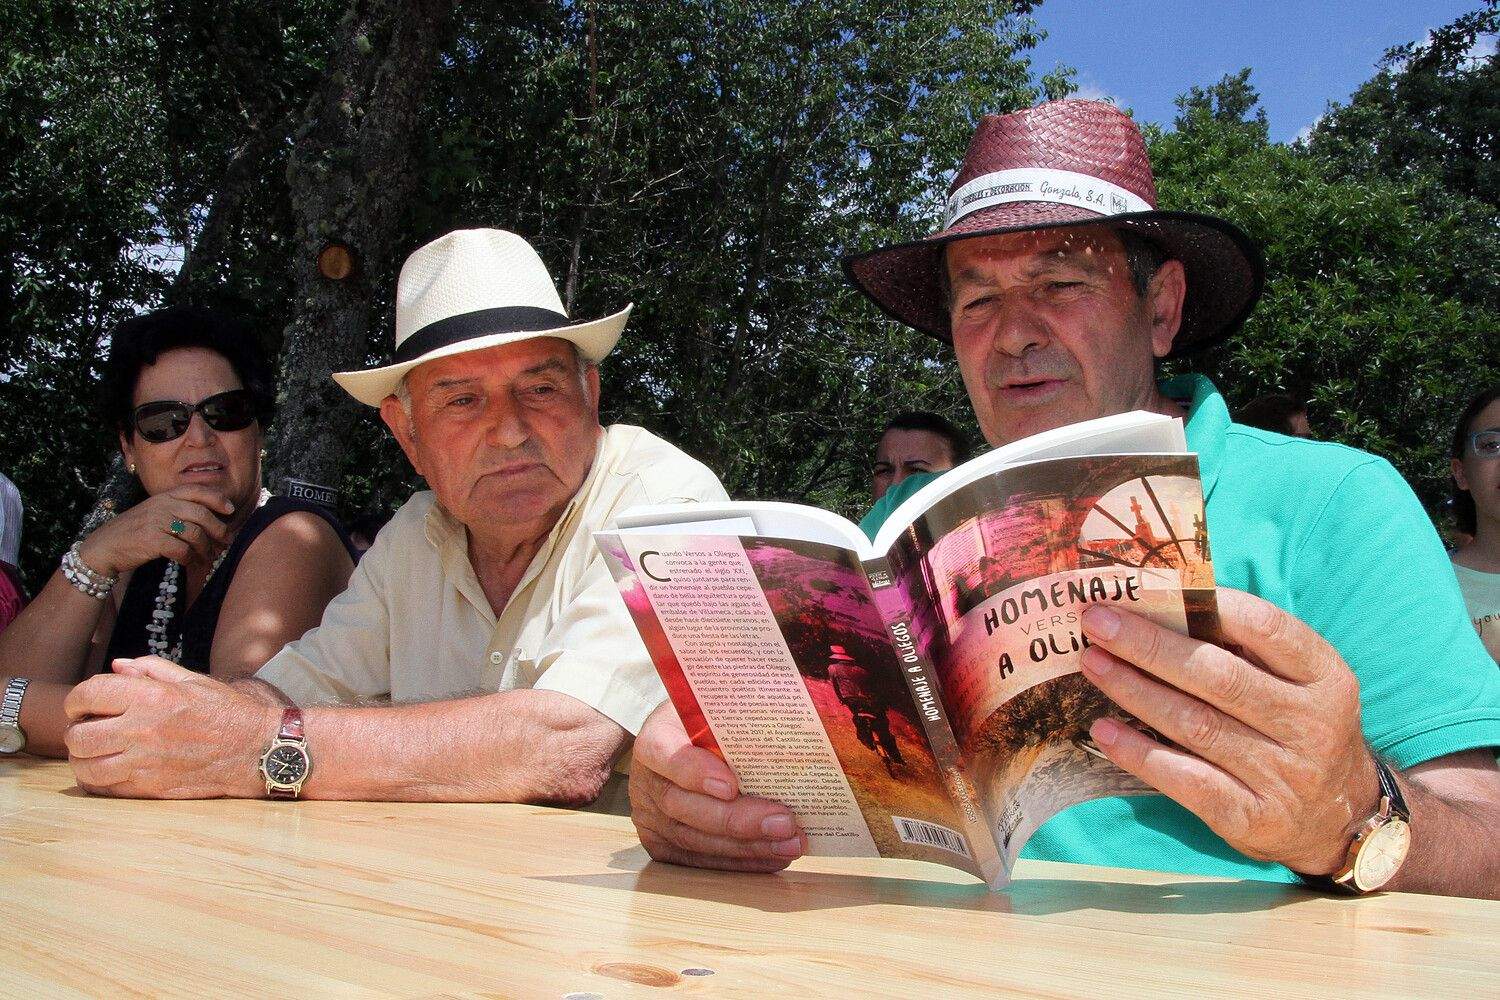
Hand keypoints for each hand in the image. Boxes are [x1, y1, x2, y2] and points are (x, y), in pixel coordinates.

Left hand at [63, 656, 277, 798]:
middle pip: (79, 735)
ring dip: (83, 758)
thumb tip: (117, 667)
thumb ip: (151, 670)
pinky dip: (97, 779)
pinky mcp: (150, 788)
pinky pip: (104, 787)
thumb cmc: (227, 712)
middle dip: (78, 730)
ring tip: (96, 751)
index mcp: (151, 697)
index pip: (88, 695)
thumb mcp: (192, 681)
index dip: (77, 700)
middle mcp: (142, 730)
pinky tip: (107, 770)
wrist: (256, 750)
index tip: (82, 705)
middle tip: (89, 728)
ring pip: (86, 766)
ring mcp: (144, 763)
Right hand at [76, 485, 236, 575]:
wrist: (103, 547)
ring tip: (207, 557)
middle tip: (226, 542)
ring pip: (195, 533)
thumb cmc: (134, 532)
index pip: (196, 491)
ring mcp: (156, 521)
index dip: (217, 499)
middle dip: (219, 529)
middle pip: (202, 514)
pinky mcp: (152, 540)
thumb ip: (177, 511)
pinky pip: (182, 549)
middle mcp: (162, 505)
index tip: (231, 510)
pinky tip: (189, 562)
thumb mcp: (154, 512)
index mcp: (164, 496)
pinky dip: (190, 558)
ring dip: (206, 548)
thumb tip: (211, 522)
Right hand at [629, 702, 806, 871]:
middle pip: (684, 806)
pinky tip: (774, 857)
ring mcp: (650, 818)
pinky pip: (700, 860)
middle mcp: (646, 782)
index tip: (731, 785)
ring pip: (695, 840)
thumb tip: (799, 713)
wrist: (683, 743)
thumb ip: (741, 713)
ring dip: (747, 846)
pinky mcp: (662, 845)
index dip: (694, 772)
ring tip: (790, 844)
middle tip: (784, 822)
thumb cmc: (708, 723)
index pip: (665, 754)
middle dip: (737, 819)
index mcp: (656, 738)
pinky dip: (740, 861)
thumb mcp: (717, 707)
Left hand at [1077, 587, 1378, 874]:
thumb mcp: (1297, 684)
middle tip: (1096, 622)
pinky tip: (1104, 730)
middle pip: (1218, 676)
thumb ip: (1245, 649)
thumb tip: (1160, 604)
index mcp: (1325, 678)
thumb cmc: (1297, 729)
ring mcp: (1283, 775)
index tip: (1147, 588)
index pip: (1266, 627)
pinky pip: (1186, 780)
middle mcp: (1310, 725)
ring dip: (1134, 690)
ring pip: (1195, 725)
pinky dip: (1140, 753)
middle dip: (1149, 645)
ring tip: (1092, 663)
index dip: (1205, 603)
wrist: (1340, 819)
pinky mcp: (1252, 818)